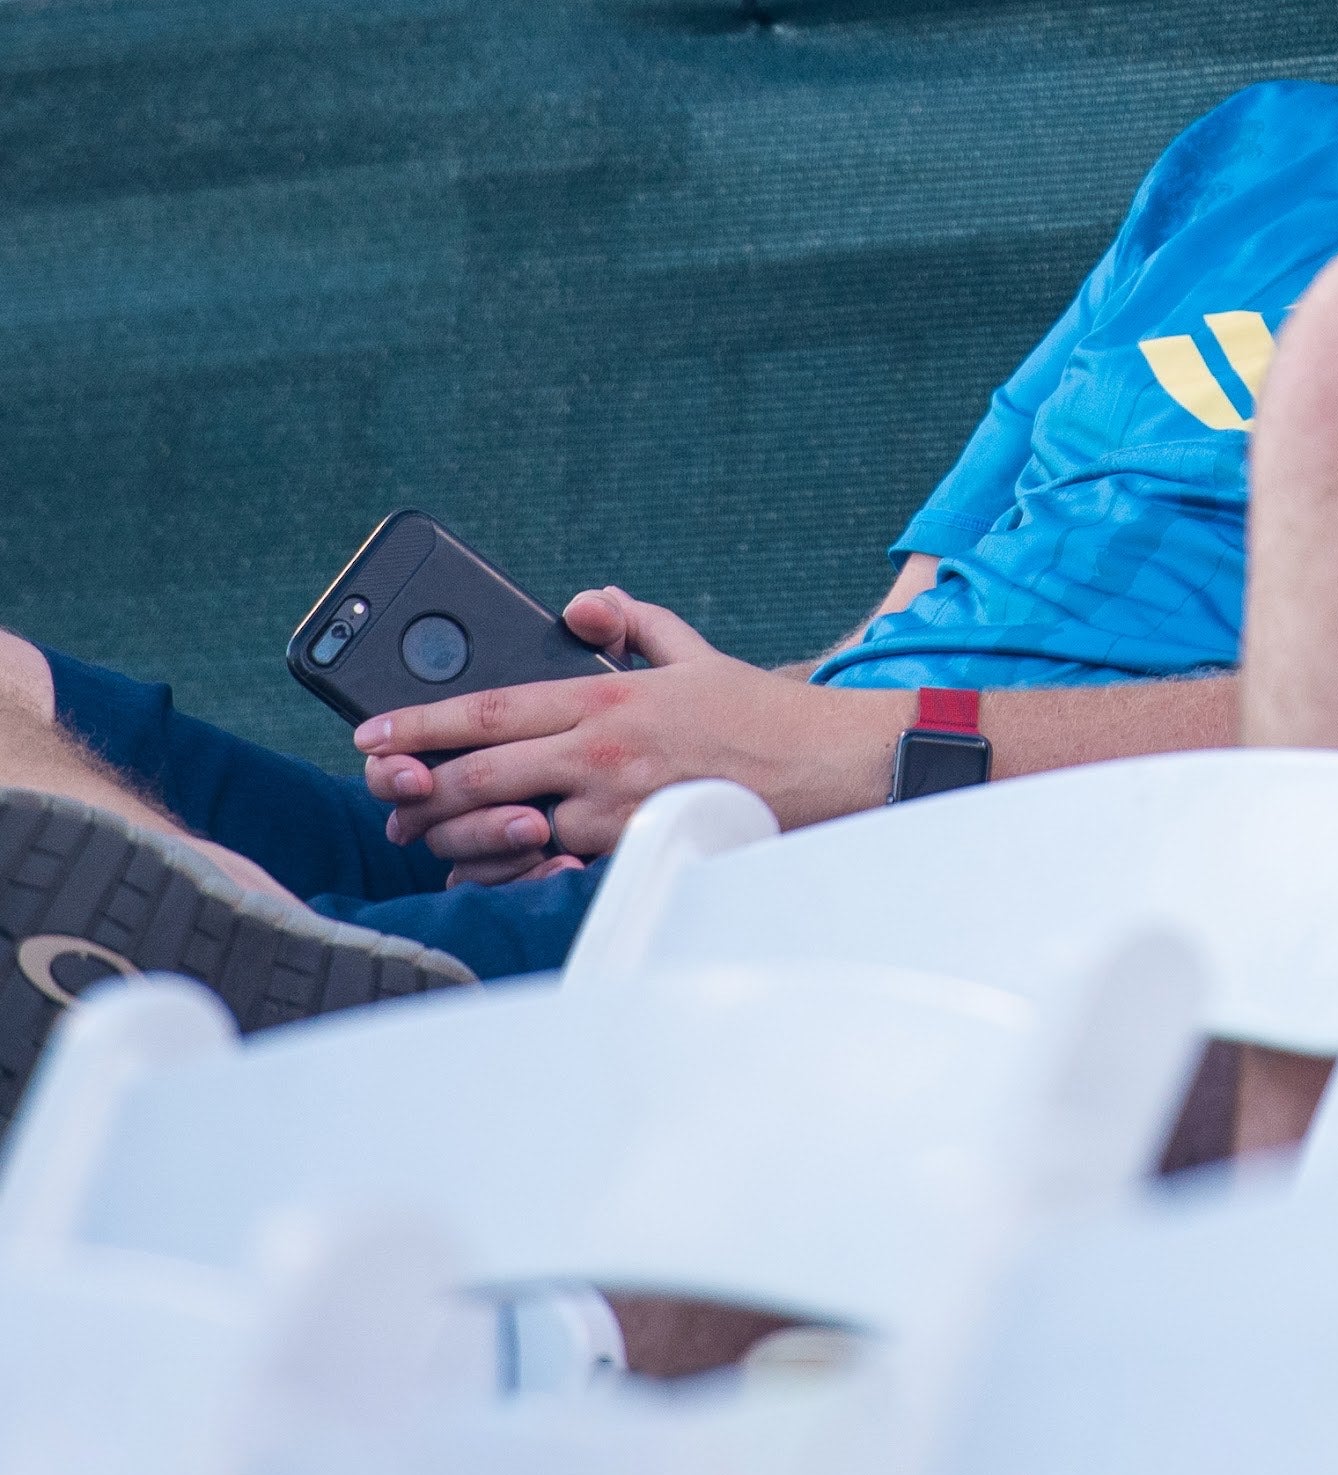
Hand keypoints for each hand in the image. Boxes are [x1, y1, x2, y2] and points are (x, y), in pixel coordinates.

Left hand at [357, 587, 899, 863]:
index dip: (419, 723)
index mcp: (606, 699)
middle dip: (416, 791)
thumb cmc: (762, 716)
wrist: (829, 769)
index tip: (372, 732)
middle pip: (475, 776)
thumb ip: (630, 622)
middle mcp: (599, 754)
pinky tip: (493, 867)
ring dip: (456, 837)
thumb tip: (579, 603)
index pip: (488, 710)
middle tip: (386, 796)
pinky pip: (549, 869)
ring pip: (502, 831)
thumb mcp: (694, 653)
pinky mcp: (633, 851)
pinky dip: (511, 870)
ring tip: (433, 835)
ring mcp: (613, 809)